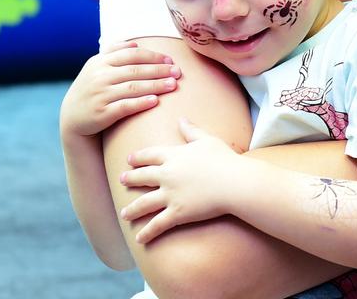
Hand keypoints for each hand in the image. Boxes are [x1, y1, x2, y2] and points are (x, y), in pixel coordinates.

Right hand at [59, 40, 180, 137]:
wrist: (72, 118)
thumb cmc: (91, 89)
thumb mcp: (95, 67)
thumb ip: (113, 52)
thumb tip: (135, 44)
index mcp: (99, 62)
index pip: (130, 55)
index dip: (152, 56)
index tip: (170, 60)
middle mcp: (99, 77)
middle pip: (135, 70)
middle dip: (159, 70)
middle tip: (178, 72)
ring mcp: (100, 95)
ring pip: (132, 87)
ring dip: (155, 85)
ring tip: (173, 85)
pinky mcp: (101, 113)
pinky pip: (125, 106)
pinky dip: (141, 103)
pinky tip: (155, 101)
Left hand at [120, 119, 243, 242]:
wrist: (234, 182)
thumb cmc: (224, 159)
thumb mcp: (207, 140)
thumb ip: (191, 130)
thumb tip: (181, 118)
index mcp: (174, 156)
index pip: (150, 155)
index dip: (138, 157)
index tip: (130, 160)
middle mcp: (167, 175)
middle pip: (142, 177)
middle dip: (130, 179)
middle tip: (121, 180)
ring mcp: (170, 195)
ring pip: (144, 203)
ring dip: (132, 209)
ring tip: (124, 214)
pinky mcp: (177, 213)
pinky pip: (157, 224)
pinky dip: (147, 233)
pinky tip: (139, 239)